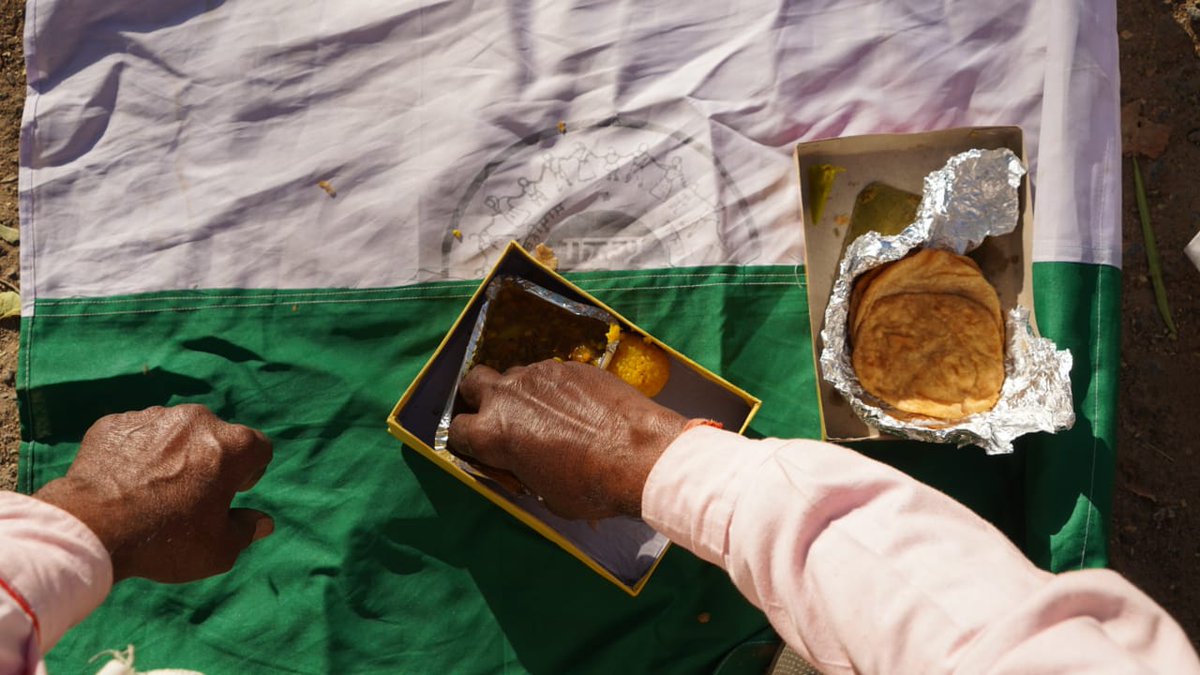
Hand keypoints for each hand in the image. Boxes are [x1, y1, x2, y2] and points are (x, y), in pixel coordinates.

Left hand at [34, 404, 273, 582]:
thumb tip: (263, 523)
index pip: (259, 448)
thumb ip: (247, 530)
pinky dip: (135, 454)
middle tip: (188, 496)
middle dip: (209, 460)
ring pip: (174, 434)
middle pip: (215, 436)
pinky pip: (135, 436)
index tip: (230, 493)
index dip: (249, 473)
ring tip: (151, 491)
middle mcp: (198, 420)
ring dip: (172, 454)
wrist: (92, 528)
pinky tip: (123, 483)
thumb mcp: (219, 550)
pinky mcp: (115, 423)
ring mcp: (153, 417)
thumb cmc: (166, 540)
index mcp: (233, 445)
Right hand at [448, 360, 686, 519]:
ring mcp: (538, 375)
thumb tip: (523, 464)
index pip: (456, 430)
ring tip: (545, 414)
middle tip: (501, 417)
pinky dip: (553, 388)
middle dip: (479, 398)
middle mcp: (507, 396)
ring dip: (520, 392)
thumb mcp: (544, 493)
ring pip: (514, 374)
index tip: (484, 450)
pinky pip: (548, 373)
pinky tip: (577, 406)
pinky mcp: (568, 365)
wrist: (640, 454)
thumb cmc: (590, 486)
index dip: (468, 442)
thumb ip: (521, 470)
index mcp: (491, 433)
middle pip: (473, 382)